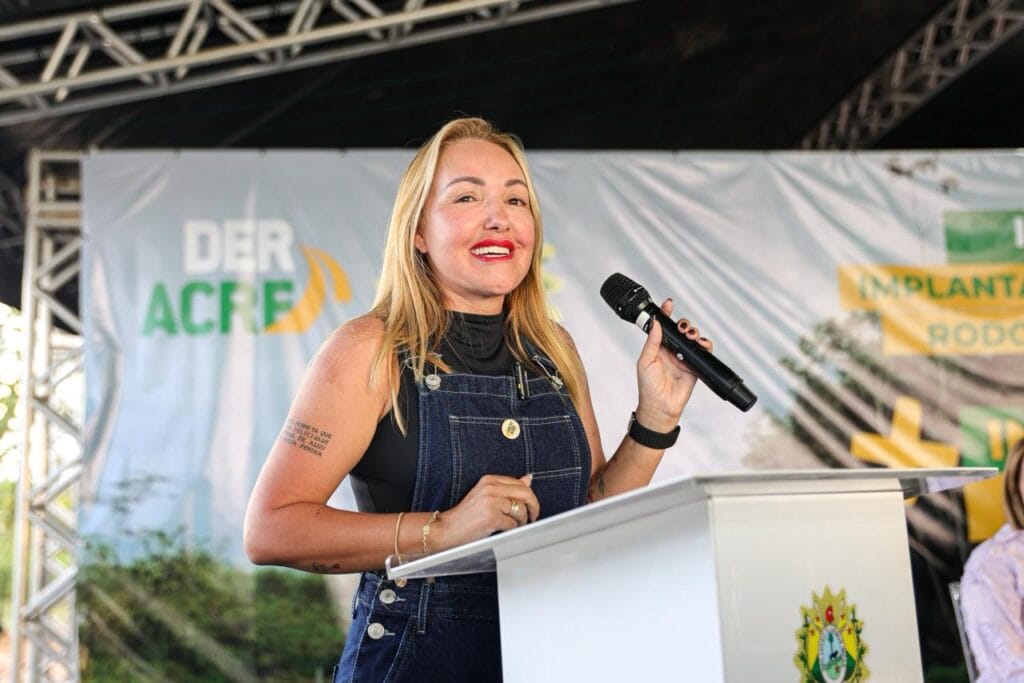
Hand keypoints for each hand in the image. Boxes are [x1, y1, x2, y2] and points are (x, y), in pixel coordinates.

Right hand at [433, 473, 538, 550]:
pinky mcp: (491, 516)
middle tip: (533, 517)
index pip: (520, 483)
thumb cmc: (466, 516)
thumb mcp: (486, 496)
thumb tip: (528, 479)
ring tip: (512, 525)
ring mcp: (491, 501)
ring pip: (521, 510)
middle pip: (525, 493)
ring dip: (522, 521)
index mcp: (489, 480)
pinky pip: (513, 524)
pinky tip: (502, 530)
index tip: (531, 507)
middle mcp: (490, 487)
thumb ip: (507, 488)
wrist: (445, 529)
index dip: (530, 496)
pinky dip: (511, 529)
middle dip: (534, 507)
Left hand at [635, 299, 713, 432]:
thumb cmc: (648, 387)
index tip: (669, 304)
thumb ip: (652, 342)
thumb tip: (657, 323)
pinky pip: (703, 353)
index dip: (667, 314)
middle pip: (681, 331)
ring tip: (690, 335)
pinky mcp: (694, 367)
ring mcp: (683, 358)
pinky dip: (705, 345)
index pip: (663, 327)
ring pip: (693, 339)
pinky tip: (701, 344)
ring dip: (694, 333)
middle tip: (682, 327)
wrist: (660, 407)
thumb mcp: (645, 361)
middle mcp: (671, 351)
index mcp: (657, 348)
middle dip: (684, 324)